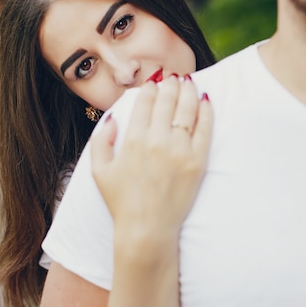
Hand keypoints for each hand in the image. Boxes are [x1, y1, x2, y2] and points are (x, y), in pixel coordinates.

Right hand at [90, 76, 212, 245]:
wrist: (147, 229)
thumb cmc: (121, 201)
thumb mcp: (99, 171)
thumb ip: (101, 141)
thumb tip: (111, 118)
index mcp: (133, 139)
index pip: (145, 102)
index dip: (150, 88)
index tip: (154, 83)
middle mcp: (157, 140)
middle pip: (168, 100)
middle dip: (171, 84)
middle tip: (174, 78)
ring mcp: (180, 150)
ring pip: (188, 109)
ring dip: (189, 91)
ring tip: (189, 83)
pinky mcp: (197, 162)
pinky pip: (205, 129)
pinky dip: (206, 111)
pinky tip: (205, 101)